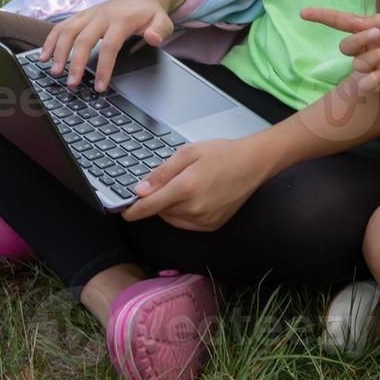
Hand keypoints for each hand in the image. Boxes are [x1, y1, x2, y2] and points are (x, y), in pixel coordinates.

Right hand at [38, 0, 173, 91]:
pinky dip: (51, 40)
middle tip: (71, 84)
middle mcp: (101, 16)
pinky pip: (61, 26)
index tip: (99, 86)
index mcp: (121, 20)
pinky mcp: (81, 16)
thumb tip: (153, 39)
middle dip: (75, 63)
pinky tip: (44, 56)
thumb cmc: (151, 14)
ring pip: (67, 31)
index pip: (109, 46)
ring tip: (54, 71)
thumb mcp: (163, 22)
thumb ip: (160, 31)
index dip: (103, 68)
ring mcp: (89, 14)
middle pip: (83, 40)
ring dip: (58, 52)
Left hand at [122, 136, 268, 230]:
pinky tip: (194, 198)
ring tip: (186, 186)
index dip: (133, 210)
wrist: (254, 163)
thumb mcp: (188, 153)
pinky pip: (186, 224)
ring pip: (173, 219)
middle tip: (170, 182)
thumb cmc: (223, 154)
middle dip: (158, 200)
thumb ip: (162, 173)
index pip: (149, 206)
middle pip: (160, 212)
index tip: (125, 211)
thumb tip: (140, 190)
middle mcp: (195, 208)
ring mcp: (205, 220)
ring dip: (170, 208)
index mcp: (186, 187)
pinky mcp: (212, 226)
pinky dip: (183, 214)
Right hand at [299, 6, 379, 91]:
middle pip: (345, 47)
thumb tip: (354, 24)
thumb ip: (375, 22)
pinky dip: (373, 78)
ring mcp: (373, 64)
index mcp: (367, 28)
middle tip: (378, 33)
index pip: (339, 22)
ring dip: (374, 56)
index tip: (303, 13)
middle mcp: (366, 47)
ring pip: (358, 64)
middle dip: (358, 40)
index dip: (321, 17)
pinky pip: (366, 84)